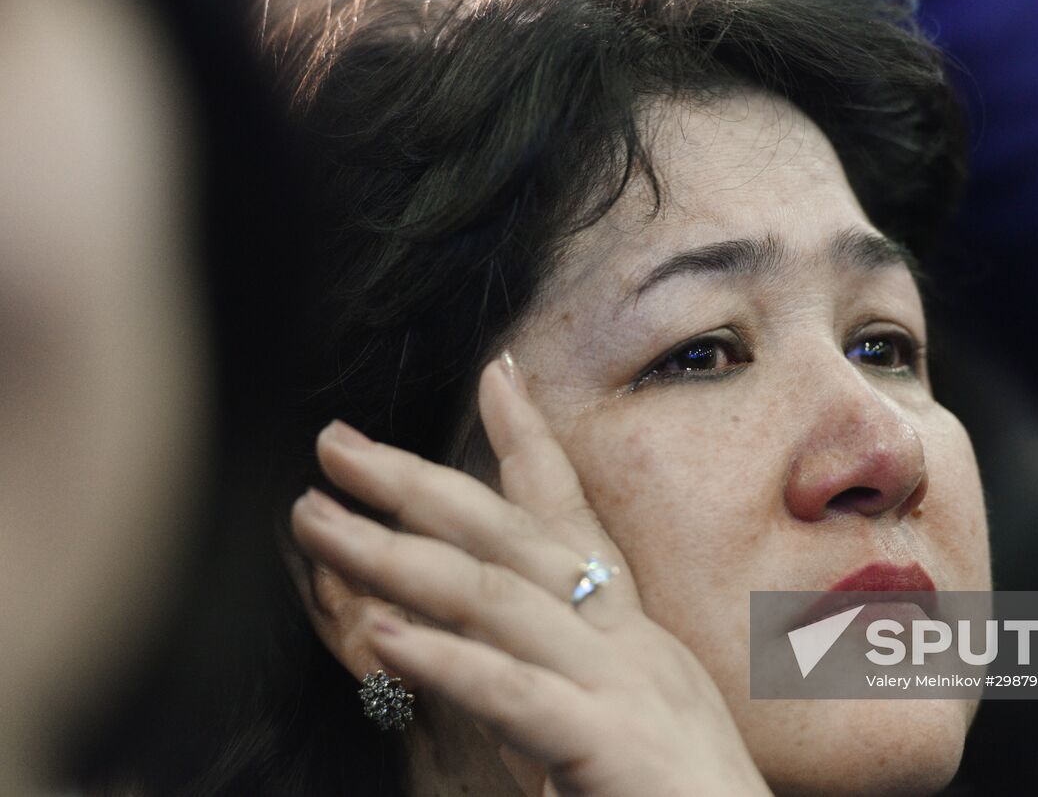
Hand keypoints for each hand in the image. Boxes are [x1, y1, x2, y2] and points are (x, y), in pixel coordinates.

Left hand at [290, 353, 770, 796]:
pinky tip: (379, 634)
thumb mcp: (613, 740)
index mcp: (635, 640)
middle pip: (515, 539)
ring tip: (318, 522)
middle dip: (420, 484)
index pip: (575, 522)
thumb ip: (548, 695)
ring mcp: (624, 689)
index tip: (495, 376)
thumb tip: (469, 655)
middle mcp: (632, 645)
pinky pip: (516, 692)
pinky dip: (445, 659)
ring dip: (397, 554)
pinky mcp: (610, 746)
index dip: (529, 446)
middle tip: (337, 445)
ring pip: (499, 598)